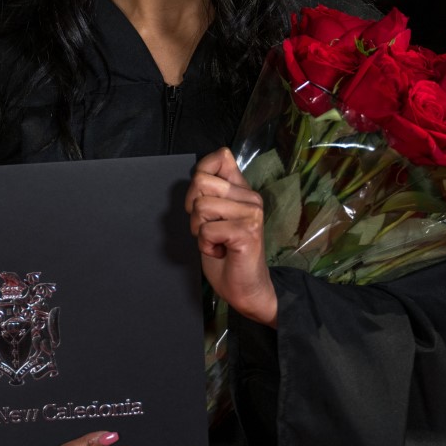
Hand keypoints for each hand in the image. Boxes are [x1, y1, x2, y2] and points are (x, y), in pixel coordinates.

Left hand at [186, 148, 277, 326]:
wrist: (246, 288)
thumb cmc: (227, 254)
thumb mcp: (214, 216)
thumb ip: (210, 193)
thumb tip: (200, 173)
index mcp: (242, 190)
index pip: (221, 157)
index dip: (200, 173)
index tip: (202, 198)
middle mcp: (251, 198)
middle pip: (201, 181)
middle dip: (194, 209)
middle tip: (210, 229)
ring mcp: (251, 213)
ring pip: (201, 206)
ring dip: (200, 230)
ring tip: (217, 241)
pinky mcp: (247, 232)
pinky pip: (207, 230)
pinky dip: (206, 245)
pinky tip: (221, 251)